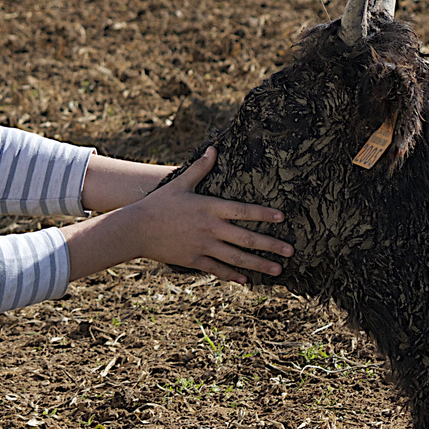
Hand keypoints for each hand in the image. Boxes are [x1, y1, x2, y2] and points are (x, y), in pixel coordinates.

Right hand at [61, 147, 290, 282]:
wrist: (136, 228)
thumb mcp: (180, 183)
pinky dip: (232, 275)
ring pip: (237, 258)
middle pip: (247, 238)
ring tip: (278, 269)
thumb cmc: (159, 204)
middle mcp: (210, 229)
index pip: (243, 211)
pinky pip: (218, 269)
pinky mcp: (194, 260)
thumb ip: (200, 168)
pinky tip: (246, 280)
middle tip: (291, 251)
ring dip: (259, 264)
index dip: (264, 214)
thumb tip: (213, 148)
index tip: (282, 218)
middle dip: (271, 245)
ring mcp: (203, 246)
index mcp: (210, 208)